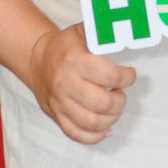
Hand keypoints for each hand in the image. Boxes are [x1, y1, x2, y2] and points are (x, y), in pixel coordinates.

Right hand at [25, 24, 136, 144]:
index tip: (129, 75)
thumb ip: (104, 32)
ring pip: (92, 123)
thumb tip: (126, 33)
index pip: (110, 76)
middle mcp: (65, 83)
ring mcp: (59, 103)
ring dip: (111, 118)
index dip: (127, 78)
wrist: (37, 60)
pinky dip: (95, 136)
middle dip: (120, 100)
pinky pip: (76, 134)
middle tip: (120, 92)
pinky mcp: (56, 116)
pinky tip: (107, 128)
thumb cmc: (66, 46)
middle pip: (103, 104)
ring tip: (114, 107)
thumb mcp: (83, 31)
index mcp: (74, 60)